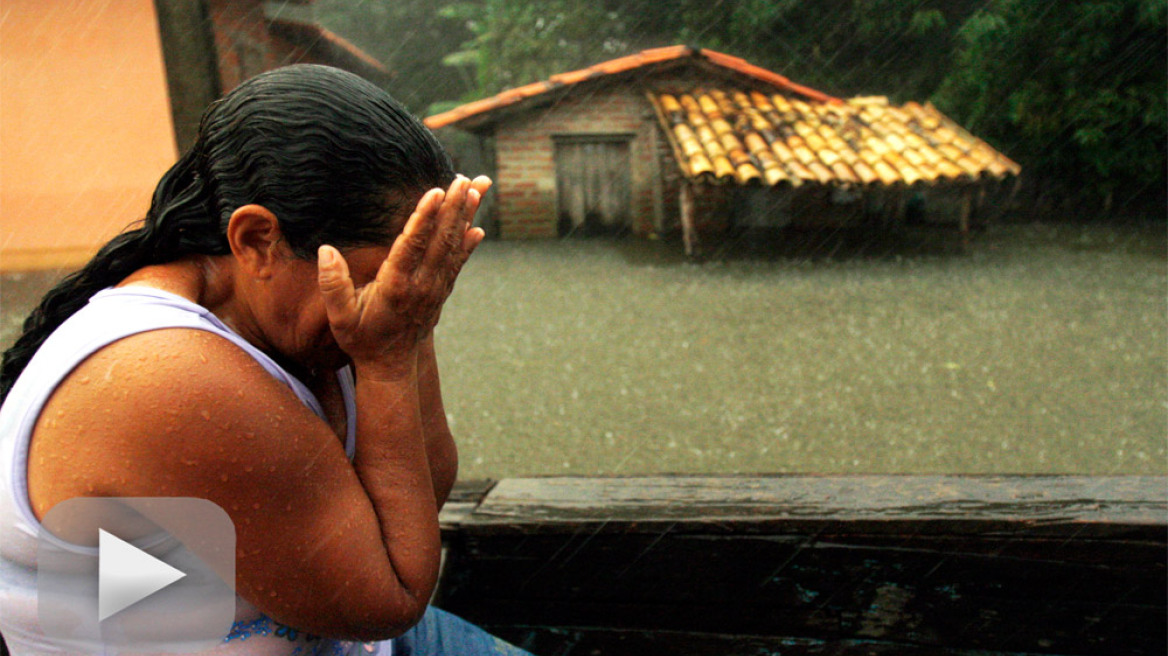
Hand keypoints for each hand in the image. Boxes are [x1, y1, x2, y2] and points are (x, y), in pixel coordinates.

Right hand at [317, 175, 489, 374]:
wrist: (391, 366)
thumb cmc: (361, 338)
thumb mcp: (339, 317)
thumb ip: (332, 285)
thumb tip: (326, 250)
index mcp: (396, 286)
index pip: (412, 245)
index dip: (424, 218)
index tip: (435, 192)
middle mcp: (422, 285)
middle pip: (440, 240)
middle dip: (453, 207)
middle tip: (464, 178)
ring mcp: (435, 288)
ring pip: (453, 247)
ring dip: (465, 217)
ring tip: (477, 189)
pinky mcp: (441, 291)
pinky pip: (457, 262)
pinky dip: (468, 243)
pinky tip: (477, 226)